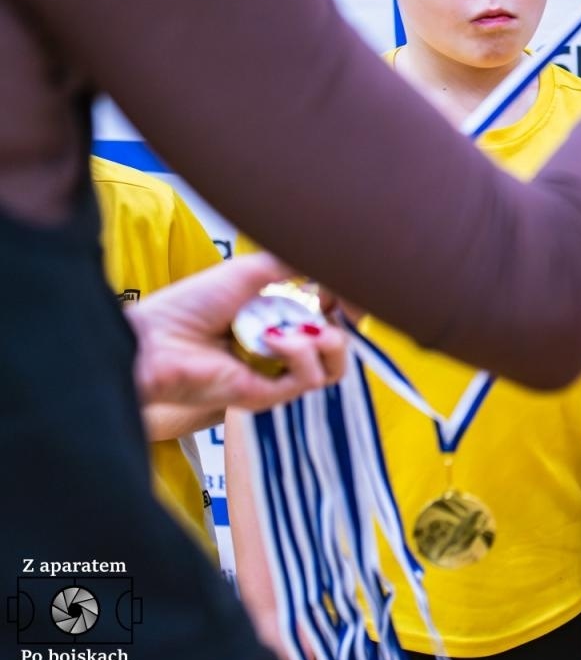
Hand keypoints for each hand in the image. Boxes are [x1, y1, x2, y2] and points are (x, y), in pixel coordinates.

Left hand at [128, 253, 346, 410]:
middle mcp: (281, 348)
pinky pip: (308, 378)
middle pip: (341, 342)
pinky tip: (275, 340)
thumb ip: (296, 264)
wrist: (152, 340)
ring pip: (334, 367)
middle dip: (347, 320)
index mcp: (278, 318)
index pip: (332, 315)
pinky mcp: (266, 395)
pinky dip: (301, 354)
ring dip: (330, 341)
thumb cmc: (190, 305)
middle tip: (335, 305)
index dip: (348, 301)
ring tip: (307, 328)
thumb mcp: (252, 271)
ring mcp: (275, 373)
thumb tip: (340, 265)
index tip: (348, 287)